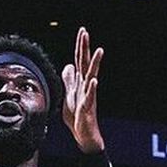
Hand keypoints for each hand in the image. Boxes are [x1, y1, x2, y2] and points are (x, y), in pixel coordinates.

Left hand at [62, 27, 104, 154]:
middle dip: (85, 48)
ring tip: (99, 50)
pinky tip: (94, 80)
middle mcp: (86, 86)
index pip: (80, 60)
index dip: (80, 46)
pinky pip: (91, 97)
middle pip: (86, 63)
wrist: (83, 135)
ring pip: (92, 76)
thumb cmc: (77, 116)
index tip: (82, 30)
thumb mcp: (69, 95)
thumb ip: (69, 80)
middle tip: (85, 32)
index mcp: (81, 82)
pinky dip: (92, 88)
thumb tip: (68, 65)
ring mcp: (88, 96)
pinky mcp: (88, 108)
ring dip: (95, 63)